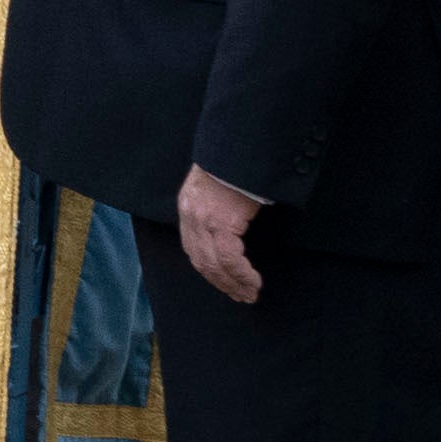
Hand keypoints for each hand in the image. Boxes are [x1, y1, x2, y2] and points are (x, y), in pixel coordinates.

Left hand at [171, 168, 272, 305]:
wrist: (238, 145)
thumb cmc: (235, 162)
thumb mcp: (216, 185)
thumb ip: (215, 206)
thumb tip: (229, 227)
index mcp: (188, 207)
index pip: (193, 249)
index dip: (209, 269)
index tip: (224, 282)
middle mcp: (191, 216)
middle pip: (202, 261)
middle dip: (221, 283)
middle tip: (240, 296)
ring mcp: (203, 221)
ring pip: (216, 264)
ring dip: (233, 283)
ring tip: (249, 294)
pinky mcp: (220, 223)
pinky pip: (230, 259)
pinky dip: (242, 275)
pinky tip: (252, 282)